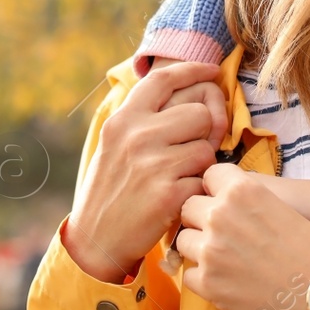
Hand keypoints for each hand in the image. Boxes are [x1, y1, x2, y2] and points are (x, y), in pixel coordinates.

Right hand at [64, 62, 224, 283]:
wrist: (96, 239)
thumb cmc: (112, 188)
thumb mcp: (115, 144)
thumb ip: (144, 119)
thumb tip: (189, 93)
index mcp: (123, 120)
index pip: (163, 79)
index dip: (193, 70)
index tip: (212, 72)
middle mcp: (136, 136)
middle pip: (199, 113)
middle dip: (202, 132)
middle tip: (189, 151)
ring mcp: (152, 164)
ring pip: (206, 148)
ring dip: (201, 164)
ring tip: (180, 177)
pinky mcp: (168, 194)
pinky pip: (204, 180)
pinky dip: (197, 190)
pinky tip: (177, 199)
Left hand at [175, 164, 309, 309]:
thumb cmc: (308, 244)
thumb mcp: (274, 203)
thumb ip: (241, 197)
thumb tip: (213, 199)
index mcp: (240, 190)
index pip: (207, 177)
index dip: (215, 190)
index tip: (222, 201)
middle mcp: (219, 215)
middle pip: (188, 208)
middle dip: (202, 218)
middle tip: (223, 233)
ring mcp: (210, 251)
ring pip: (184, 241)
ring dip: (200, 247)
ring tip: (225, 257)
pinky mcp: (208, 283)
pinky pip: (189, 274)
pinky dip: (205, 277)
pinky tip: (226, 278)